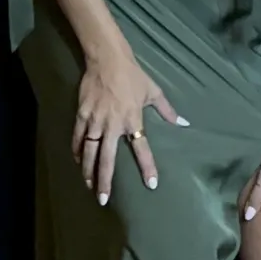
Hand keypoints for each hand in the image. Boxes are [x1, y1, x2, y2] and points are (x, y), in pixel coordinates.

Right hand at [74, 35, 185, 204]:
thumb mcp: (153, 92)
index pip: (141, 147)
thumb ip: (167, 111)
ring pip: (89, 152)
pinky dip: (76, 152)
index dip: (147, 166)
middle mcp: (113, 125)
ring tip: (89, 186)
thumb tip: (184, 123)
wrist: (107, 60)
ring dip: (89, 171)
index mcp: (132, 119)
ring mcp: (95, 121)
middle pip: (107, 159)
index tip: (151, 184)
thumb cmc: (133, 76)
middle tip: (103, 199)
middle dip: (105, 181)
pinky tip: (78, 163)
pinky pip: (77, 138)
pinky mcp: (82, 115)